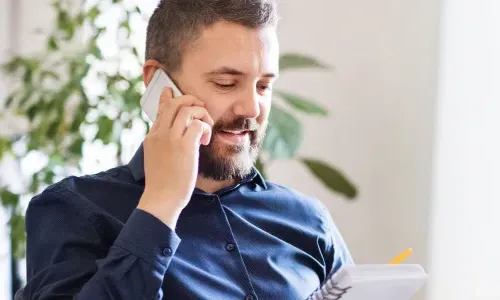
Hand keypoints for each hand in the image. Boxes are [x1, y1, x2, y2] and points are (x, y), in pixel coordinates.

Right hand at [137, 88, 212, 228]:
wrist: (161, 199)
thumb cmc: (162, 184)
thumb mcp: (157, 159)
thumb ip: (163, 144)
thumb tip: (174, 137)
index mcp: (152, 137)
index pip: (162, 109)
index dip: (171, 99)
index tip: (174, 93)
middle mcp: (160, 134)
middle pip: (175, 103)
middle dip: (191, 101)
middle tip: (201, 110)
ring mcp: (171, 139)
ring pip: (188, 109)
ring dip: (202, 114)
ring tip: (206, 127)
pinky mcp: (184, 146)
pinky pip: (198, 124)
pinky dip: (206, 128)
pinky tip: (206, 141)